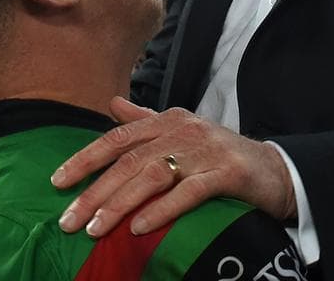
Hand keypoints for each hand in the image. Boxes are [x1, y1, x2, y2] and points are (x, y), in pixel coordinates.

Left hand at [51, 97, 295, 236]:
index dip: (86, 159)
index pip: (118, 137)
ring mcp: (207, 151)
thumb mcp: (182, 135)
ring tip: (95, 229)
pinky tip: (138, 228)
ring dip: (120, 204)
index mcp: (170, 120)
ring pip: (154, 175)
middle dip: (95, 191)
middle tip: (68, 220)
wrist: (275, 171)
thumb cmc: (220, 158)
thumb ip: (146, 122)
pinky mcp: (228, 173)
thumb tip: (111, 104)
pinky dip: (161, 210)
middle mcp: (185, 130)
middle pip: (130, 160)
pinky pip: (188, 192)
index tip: (57, 183)